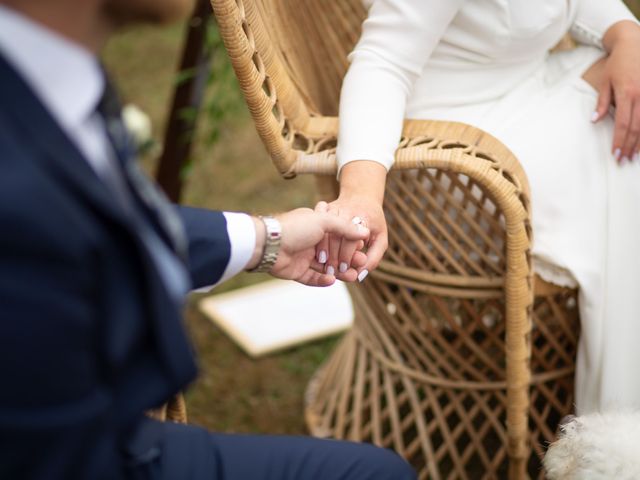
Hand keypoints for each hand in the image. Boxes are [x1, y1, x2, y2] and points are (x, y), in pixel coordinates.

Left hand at [247, 208, 368, 286]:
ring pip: (325, 267)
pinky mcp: (296, 271)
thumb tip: (365, 231)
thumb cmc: (295, 227)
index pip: (338, 237)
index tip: (364, 249)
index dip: (350, 244)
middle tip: (361, 265)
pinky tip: (332, 280)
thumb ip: (345, 227)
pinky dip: (322, 279)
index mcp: (316, 227)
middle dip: (348, 260)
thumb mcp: (324, 221)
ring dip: (339, 272)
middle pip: (334, 254)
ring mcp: (303, 257)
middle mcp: (310, 242)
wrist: (269, 243)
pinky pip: (313, 277)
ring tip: (353, 276)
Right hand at [315, 161, 387, 281]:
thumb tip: (360, 275)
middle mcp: (347, 211)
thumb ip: (374, 258)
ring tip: (321, 263)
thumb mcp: (381, 239)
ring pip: (323, 230)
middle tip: (331, 270)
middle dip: (332, 255)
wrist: (362, 196)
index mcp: (363, 218)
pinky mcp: (323, 207)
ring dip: (321, 248)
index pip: (351, 239)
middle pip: (335, 236)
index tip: (343, 269)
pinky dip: (315, 237)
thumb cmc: (373, 222)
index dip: (346, 256)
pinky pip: (316, 224)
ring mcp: (333, 207)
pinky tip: (315, 250)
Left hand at [593, 21, 639, 162]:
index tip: (615, 155)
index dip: (619, 141)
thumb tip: (594, 121)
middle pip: (637, 127)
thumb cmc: (617, 63)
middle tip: (624, 161)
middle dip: (630, 146)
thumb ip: (602, 102)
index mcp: (626, 93)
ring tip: (634, 155)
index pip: (622, 124)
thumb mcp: (604, 81)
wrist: (635, 43)